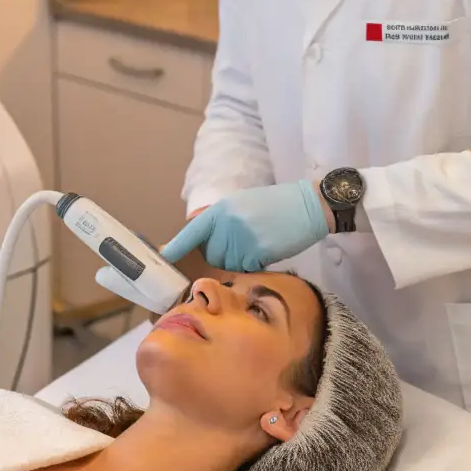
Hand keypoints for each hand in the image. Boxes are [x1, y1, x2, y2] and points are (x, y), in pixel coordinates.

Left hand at [160, 181, 330, 272]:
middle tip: (247, 238)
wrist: (309, 206)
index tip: (161, 259)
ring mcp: (241, 239)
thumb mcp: (242, 204)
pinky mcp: (256, 253)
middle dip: (224, 252)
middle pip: (212, 254)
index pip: (192, 232)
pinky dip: (254, 263)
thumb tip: (206, 241)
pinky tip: (268, 247)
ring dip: (240, 259)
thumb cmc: (276, 205)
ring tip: (259, 240)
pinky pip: (245, 267)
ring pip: (228, 263)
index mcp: (221, 209)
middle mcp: (227, 224)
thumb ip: (222, 221)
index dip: (175, 247)